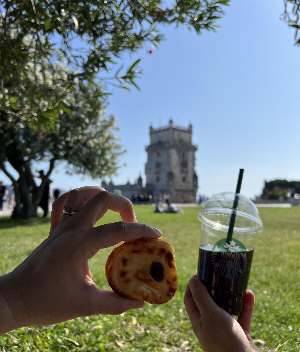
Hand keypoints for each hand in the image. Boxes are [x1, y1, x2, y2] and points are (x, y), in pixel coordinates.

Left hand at [0, 187, 161, 333]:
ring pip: (82, 194)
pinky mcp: (53, 229)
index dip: (141, 231)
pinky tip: (88, 209)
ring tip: (114, 211)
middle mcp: (70, 229)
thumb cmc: (46, 302)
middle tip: (133, 225)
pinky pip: (64, 202)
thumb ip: (115, 303)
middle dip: (124, 206)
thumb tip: (139, 303)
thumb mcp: (85, 305)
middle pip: (102, 198)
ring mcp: (60, 226)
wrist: (14, 298)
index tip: (157, 236)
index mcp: (80, 244)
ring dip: (101, 196)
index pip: (118, 230)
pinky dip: (78, 199)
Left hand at [184, 276, 260, 351]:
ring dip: (231, 295)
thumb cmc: (224, 340)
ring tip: (235, 281)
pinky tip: (249, 294)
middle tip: (219, 274)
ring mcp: (225, 331)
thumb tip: (192, 280)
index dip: (193, 285)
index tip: (200, 271)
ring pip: (226, 308)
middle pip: (208, 302)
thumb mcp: (210, 314)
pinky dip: (245, 305)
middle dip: (213, 287)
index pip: (190, 299)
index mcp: (198, 321)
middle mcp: (210, 326)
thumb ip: (201, 297)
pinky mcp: (240, 335)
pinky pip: (242, 316)